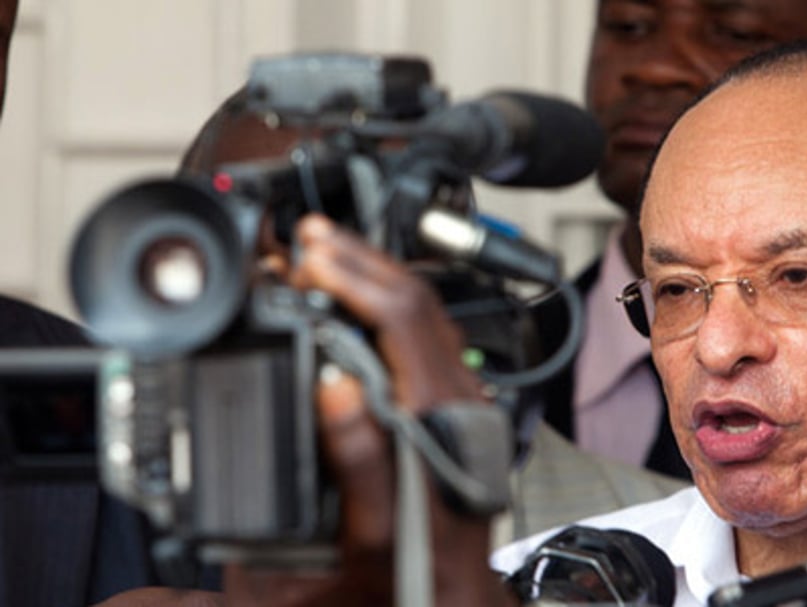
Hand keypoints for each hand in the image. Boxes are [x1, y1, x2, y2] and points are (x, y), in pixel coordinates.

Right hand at [221, 215, 515, 605]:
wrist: (454, 590)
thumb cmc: (414, 564)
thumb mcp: (371, 524)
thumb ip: (356, 455)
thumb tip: (331, 381)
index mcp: (438, 410)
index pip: (401, 316)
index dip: (353, 276)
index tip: (308, 257)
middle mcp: (458, 393)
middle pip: (417, 299)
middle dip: (361, 258)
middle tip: (310, 234)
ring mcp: (462, 396)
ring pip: (426, 311)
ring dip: (376, 274)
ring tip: (329, 253)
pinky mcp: (457, 404)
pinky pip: (427, 333)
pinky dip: (388, 303)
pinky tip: (362, 300)